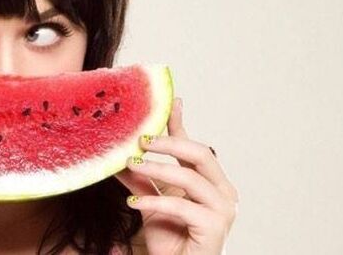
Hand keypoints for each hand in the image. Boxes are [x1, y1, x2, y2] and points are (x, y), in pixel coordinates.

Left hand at [114, 97, 238, 254]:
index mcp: (210, 182)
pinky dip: (155, 201)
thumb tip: (119, 156)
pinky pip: (182, 205)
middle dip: (169, 143)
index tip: (171, 103)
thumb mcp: (150, 203)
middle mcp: (222, 192)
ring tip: (132, 165)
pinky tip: (134, 203)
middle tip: (141, 139)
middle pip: (199, 154)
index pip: (194, 147)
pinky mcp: (215, 226)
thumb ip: (141, 179)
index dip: (181, 125)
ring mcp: (223, 209)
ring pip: (190, 177)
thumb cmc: (171, 240)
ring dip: (158, 169)